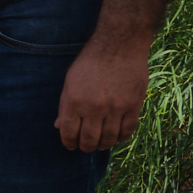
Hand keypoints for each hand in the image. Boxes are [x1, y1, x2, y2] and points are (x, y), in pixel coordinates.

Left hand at [56, 35, 151, 151]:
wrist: (119, 45)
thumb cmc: (91, 62)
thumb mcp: (70, 81)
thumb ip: (64, 105)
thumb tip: (59, 126)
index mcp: (74, 101)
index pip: (69, 133)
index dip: (69, 142)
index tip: (71, 145)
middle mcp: (94, 108)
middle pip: (89, 140)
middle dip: (85, 147)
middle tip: (86, 147)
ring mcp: (115, 108)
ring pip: (109, 139)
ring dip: (103, 145)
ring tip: (101, 144)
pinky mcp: (133, 105)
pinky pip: (128, 130)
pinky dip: (121, 137)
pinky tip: (117, 136)